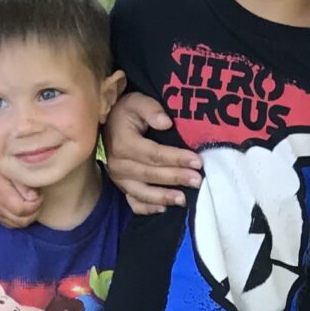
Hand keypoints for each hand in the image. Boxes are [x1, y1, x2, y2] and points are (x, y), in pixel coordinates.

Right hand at [0, 156, 41, 229]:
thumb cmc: (5, 161)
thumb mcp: (15, 168)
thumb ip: (24, 184)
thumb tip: (33, 197)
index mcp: (1, 194)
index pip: (22, 210)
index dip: (35, 204)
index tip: (40, 194)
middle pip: (21, 220)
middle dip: (34, 212)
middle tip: (38, 199)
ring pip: (16, 224)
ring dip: (27, 217)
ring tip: (31, 202)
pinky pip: (9, 224)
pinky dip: (18, 220)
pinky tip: (23, 209)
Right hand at [106, 92, 200, 215]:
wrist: (112, 123)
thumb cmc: (129, 112)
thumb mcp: (137, 101)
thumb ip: (151, 109)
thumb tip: (166, 123)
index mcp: (123, 143)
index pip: (154, 154)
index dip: (176, 158)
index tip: (197, 161)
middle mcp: (119, 164)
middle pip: (151, 174)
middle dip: (176, 178)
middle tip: (197, 181)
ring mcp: (119, 178)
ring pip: (142, 192)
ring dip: (164, 197)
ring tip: (183, 199)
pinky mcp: (121, 187)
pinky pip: (134, 203)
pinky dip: (148, 208)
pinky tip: (164, 208)